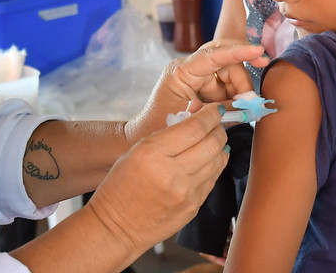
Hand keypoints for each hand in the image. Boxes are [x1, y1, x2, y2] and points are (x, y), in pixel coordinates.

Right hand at [87, 104, 229, 253]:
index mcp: (153, 153)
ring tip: (212, 141)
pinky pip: (213, 180)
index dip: (211, 114)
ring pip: (218, 161)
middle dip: (219, 129)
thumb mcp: (137, 150)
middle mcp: (173, 174)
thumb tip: (196, 112)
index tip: (215, 109)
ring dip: (219, 147)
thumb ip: (167, 132)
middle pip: (212, 143)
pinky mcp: (193, 208)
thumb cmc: (121, 184)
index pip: (195, 127)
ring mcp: (186, 194)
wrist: (116, 226)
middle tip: (216, 124)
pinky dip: (214, 166)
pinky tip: (207, 161)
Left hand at [125, 40, 269, 143]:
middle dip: (243, 80)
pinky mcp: (204, 87)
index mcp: (180, 72)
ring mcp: (198, 77)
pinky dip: (237, 98)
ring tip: (244, 111)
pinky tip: (239, 111)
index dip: (238, 52)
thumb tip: (247, 105)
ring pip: (231, 75)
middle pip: (227, 62)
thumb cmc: (158, 127)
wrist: (143, 135)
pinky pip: (228, 87)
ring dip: (241, 92)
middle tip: (251, 102)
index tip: (258, 51)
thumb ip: (218, 111)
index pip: (213, 55)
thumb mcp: (189, 120)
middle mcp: (190, 69)